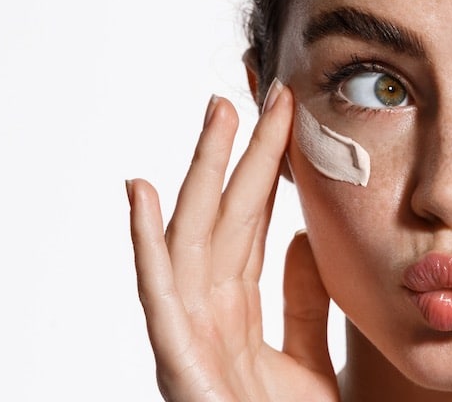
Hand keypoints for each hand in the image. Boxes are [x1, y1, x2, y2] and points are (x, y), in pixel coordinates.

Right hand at [128, 83, 338, 400]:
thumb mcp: (308, 355)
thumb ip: (302, 301)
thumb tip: (297, 242)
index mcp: (235, 307)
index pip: (249, 221)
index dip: (264, 168)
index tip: (284, 115)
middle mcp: (206, 310)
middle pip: (223, 216)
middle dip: (237, 153)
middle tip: (253, 90)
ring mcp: (187, 332)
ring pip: (193, 236)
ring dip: (201, 173)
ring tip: (216, 114)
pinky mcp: (178, 360)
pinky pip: (160, 294)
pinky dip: (147, 243)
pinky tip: (143, 193)